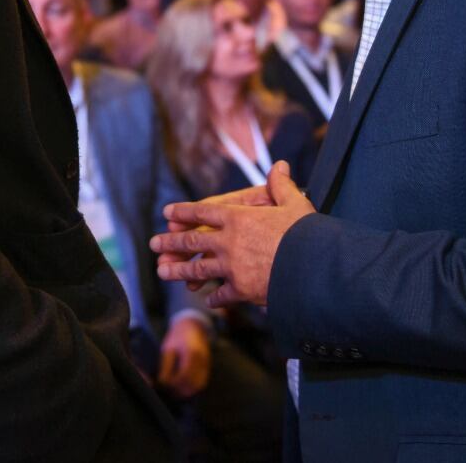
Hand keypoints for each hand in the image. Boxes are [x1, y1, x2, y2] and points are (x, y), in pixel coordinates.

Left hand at [150, 161, 314, 306]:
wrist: (312, 269)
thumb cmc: (305, 233)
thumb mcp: (294, 204)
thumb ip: (282, 186)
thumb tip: (280, 165)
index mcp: (238, 217)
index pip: (205, 211)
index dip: (185, 211)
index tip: (168, 212)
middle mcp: (229, 242)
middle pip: (193, 240)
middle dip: (171, 242)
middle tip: (153, 243)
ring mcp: (232, 267)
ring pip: (199, 269)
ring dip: (179, 271)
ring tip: (162, 271)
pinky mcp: (241, 290)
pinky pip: (221, 294)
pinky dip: (213, 297)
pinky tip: (207, 299)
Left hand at [156, 317, 210, 398]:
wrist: (192, 327)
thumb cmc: (177, 337)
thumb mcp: (168, 348)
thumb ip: (166, 366)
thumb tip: (162, 382)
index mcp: (191, 353)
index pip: (183, 375)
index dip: (174, 383)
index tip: (164, 385)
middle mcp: (202, 360)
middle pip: (193, 383)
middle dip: (180, 390)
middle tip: (169, 392)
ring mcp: (207, 364)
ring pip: (199, 385)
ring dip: (187, 391)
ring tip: (175, 392)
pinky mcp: (208, 367)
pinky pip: (202, 382)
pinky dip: (193, 387)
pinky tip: (183, 388)